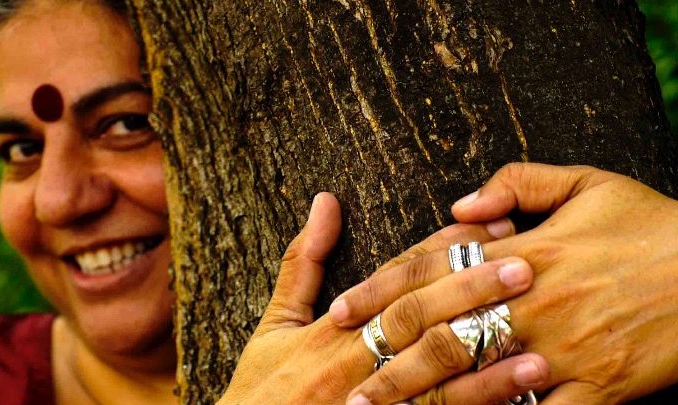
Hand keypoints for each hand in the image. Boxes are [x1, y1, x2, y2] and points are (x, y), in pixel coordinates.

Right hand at [220, 192, 544, 403]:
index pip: (396, 277)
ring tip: (539, 349)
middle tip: (526, 266)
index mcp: (333, 326)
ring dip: (487, 364)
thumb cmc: (261, 386)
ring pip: (434, 379)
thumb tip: (325, 201)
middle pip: (419, 319)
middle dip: (472, 292)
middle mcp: (354, 361)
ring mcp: (373, 402)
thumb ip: (302, 262)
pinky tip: (518, 403)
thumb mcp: (275, 322)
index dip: (444, 250)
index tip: (489, 226)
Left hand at [334, 163, 677, 403]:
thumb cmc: (651, 225)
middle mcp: (530, 297)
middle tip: (341, 381)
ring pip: (474, 375)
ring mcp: (561, 345)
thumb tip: (458, 205)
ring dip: (422, 397)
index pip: (430, 266)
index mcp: (521, 249)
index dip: (378, 289)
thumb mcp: (589, 183)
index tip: (340, 311)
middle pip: (438, 326)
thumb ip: (519, 181)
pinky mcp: (595, 386)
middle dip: (383, 355)